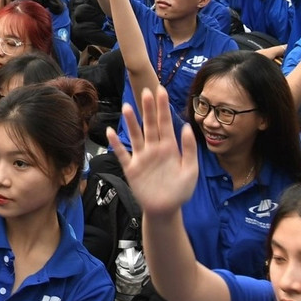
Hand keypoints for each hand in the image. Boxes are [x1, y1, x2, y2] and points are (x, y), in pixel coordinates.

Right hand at [107, 87, 198, 215]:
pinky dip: (116, 143)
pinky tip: (110, 132)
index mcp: (170, 147)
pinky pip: (122, 153)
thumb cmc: (180, 191)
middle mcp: (154, 148)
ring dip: (131, 122)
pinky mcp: (131, 168)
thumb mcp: (190, 170)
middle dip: (148, 108)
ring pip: (135, 135)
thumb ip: (190, 149)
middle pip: (150, 125)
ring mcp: (141, 157)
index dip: (163, 107)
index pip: (166, 123)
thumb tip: (187, 127)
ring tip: (126, 107)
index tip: (161, 91)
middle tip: (146, 91)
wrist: (166, 209)